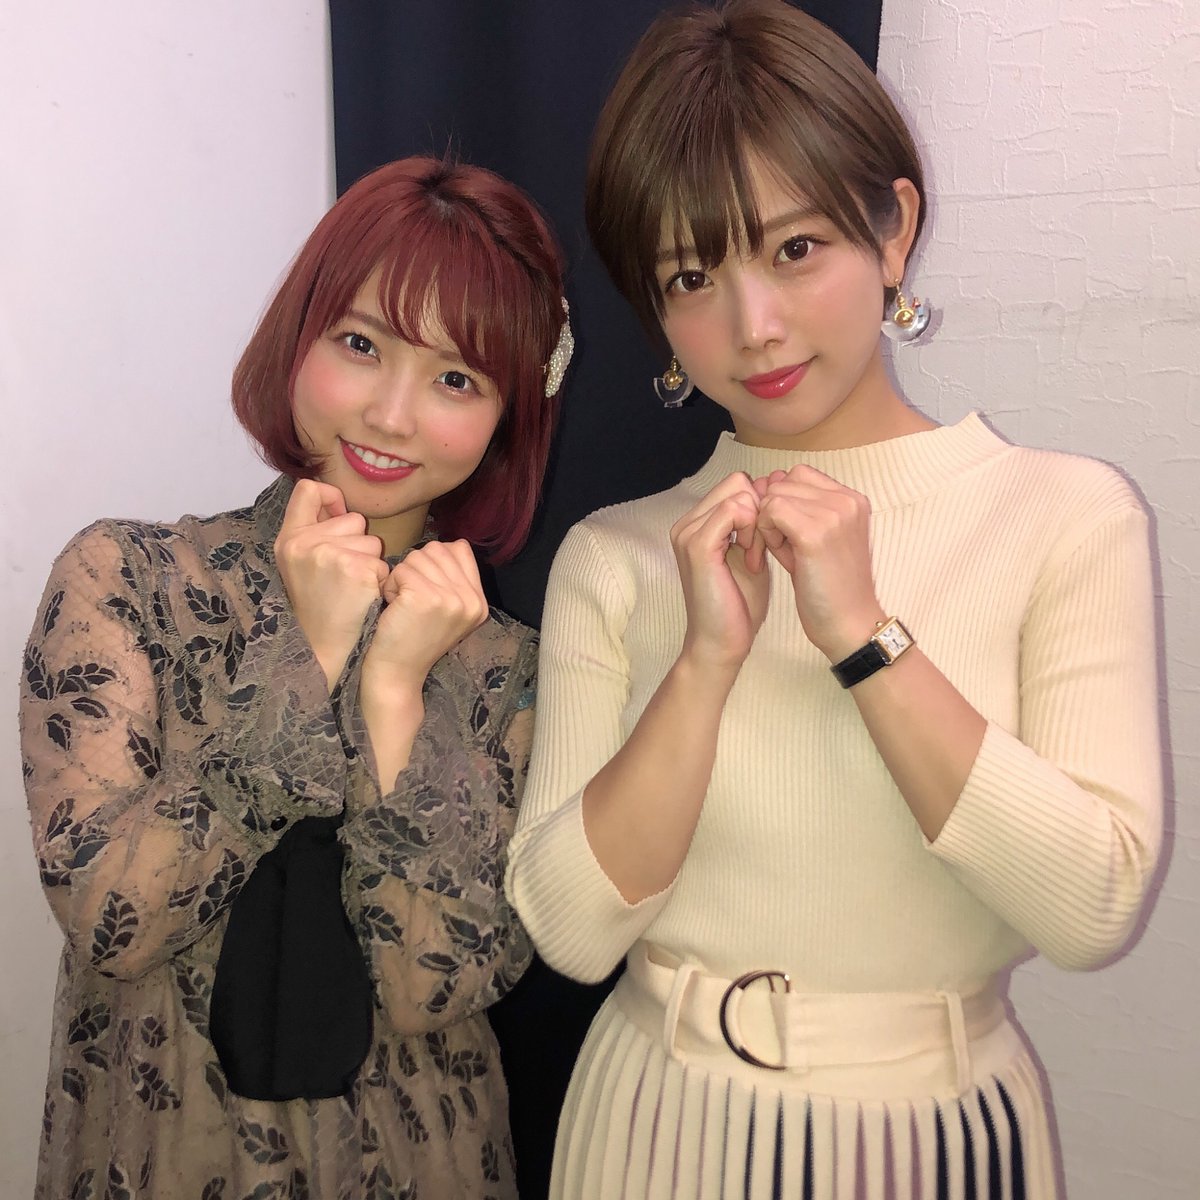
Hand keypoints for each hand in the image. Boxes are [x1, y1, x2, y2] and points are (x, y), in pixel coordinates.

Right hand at [274, 479, 387, 688]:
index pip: (309, 489)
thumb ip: (313, 530)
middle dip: (357, 543)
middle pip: (353, 518)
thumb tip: (337, 498)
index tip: (337, 517)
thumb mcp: (300, 563)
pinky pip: (383, 564)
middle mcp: (304, 543)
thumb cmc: (318, 605)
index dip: (330, 498)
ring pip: (372, 541)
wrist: (322, 648)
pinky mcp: (356, 570)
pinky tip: (362, 598)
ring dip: (370, 563)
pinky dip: (379, 581)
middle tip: (343, 575)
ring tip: (352, 588)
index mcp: (288, 539)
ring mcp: (330, 556)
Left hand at [361, 539, 488, 698]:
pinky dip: (390, 586)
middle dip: (415, 569)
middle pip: (437, 549)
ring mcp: (452, 599)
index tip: (425, 590)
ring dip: (401, 578)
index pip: (460, 549)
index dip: (434, 561)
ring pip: (417, 557)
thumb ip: (454, 579)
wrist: (397, 674)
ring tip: (402, 605)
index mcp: (480, 602)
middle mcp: (472, 600)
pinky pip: (401, 570)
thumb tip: (446, 546)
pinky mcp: (427, 598)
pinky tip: (393, 608)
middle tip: (410, 600)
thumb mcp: (447, 610)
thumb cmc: (413, 639)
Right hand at [671, 472, 769, 672]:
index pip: (737, 484)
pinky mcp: (697, 546)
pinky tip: (753, 561)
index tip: (766, 542)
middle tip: (762, 549)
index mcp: (697, 523)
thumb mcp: (751, 553)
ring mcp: (688, 532)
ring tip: (756, 557)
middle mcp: (687, 523)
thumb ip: (756, 523)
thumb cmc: (738, 605)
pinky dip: (753, 532)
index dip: (760, 506)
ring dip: (758, 523)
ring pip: (738, 493)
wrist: (721, 643)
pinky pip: (733, 511)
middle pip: (738, 482)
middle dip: (760, 510)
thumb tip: (772, 490)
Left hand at [754, 466, 884, 660]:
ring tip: (783, 552)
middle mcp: (847, 500)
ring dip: (767, 523)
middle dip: (772, 511)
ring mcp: (834, 514)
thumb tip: (767, 481)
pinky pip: (770, 511)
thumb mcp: (817, 538)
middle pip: (784, 482)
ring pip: (774, 495)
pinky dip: (765, 533)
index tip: (786, 533)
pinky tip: (776, 556)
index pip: (799, 475)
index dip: (783, 501)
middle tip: (780, 546)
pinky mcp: (816, 534)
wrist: (849, 624)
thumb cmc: (830, 587)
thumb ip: (796, 509)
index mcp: (852, 499)